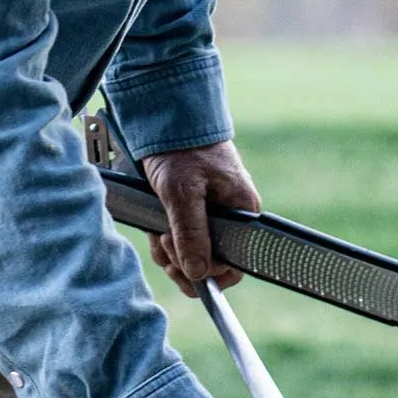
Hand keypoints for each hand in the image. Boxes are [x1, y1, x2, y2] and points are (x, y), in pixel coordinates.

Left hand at [141, 140, 259, 296]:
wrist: (166, 123)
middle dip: (182, 262)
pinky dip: (164, 242)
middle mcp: (229, 218)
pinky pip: (179, 241)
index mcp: (241, 212)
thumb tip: (198, 273)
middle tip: (165, 245)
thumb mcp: (183, 194)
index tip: (186, 266)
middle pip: (210, 263)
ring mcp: (209, 218)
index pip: (234, 263)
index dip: (209, 271)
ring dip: (169, 252)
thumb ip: (192, 234)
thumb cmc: (182, 151)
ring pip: (190, 255)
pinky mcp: (190, 215)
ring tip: (159, 233)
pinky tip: (155, 230)